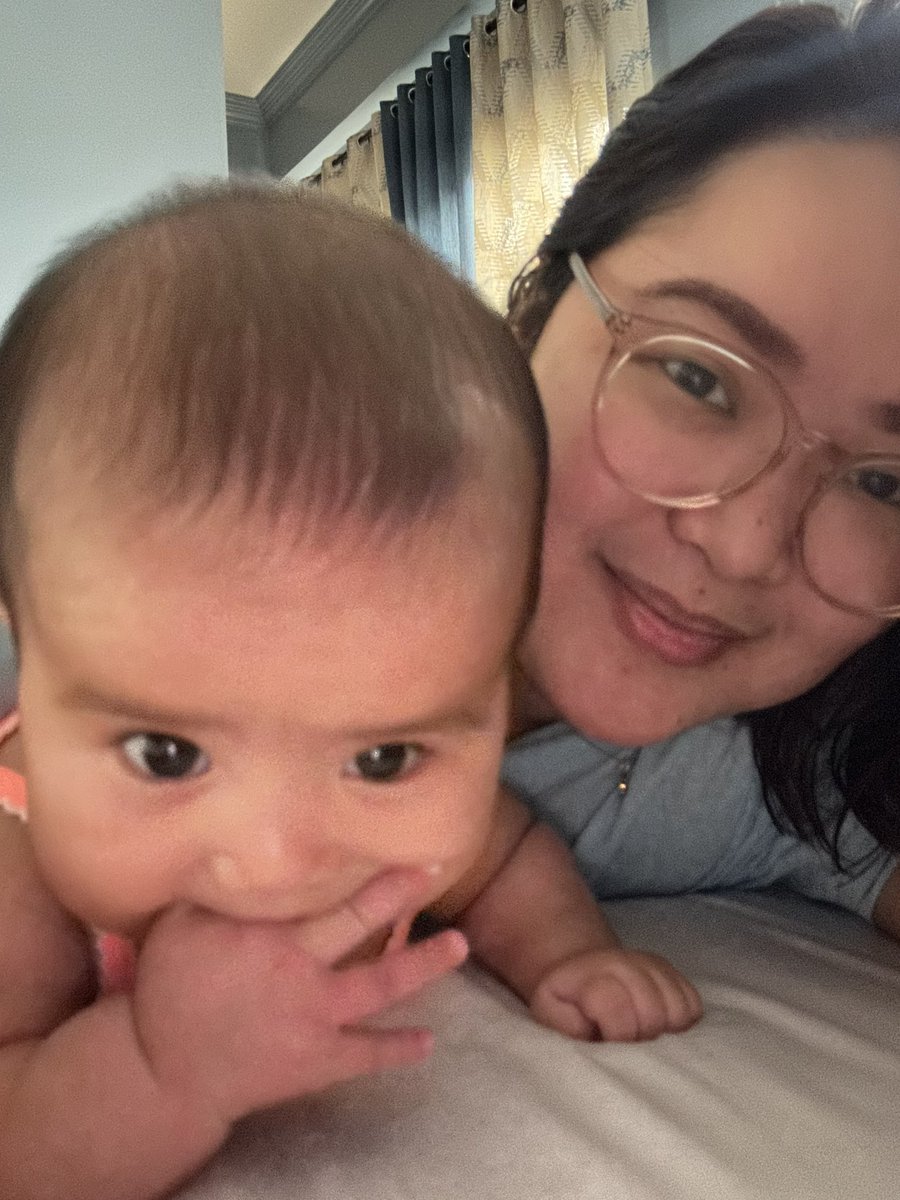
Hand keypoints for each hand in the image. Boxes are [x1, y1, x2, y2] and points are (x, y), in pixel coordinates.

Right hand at [131, 869, 467, 1123]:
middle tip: (436, 869)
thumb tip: (240, 843)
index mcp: (268, 933)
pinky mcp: (317, 1062)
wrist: (164, 1071)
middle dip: (400, 894)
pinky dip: (398, 1049)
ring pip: (381, 986)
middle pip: (362, 923)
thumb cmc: (171, 988)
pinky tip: (429, 1043)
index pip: (324, 889)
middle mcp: (300, 971)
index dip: (359, 864)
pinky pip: (367, 1054)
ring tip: (459, 945)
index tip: (392, 838)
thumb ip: (218, 890)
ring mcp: (314, 1019)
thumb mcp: (180, 925)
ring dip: (424, 965)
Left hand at [529, 946, 701, 1041]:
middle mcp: (625, 963)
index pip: (621, 1014)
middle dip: (642, 1038)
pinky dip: (681, 1021)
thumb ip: (565, 1026)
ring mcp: (652, 965)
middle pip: (654, 1015)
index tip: (608, 1043)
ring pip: (678, 1010)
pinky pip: (693, 1005)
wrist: (583, 970)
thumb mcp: (550, 1014)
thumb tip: (593, 1034)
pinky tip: (659, 1024)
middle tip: (626, 1042)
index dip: (619, 1038)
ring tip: (641, 1033)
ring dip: (664, 1031)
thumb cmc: (566, 1003)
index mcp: (593, 977)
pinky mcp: (672, 971)